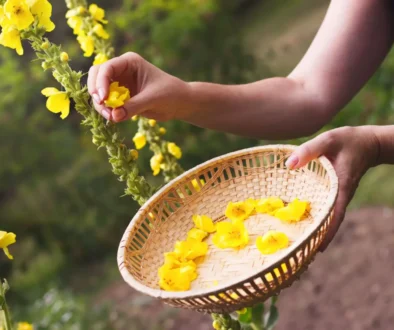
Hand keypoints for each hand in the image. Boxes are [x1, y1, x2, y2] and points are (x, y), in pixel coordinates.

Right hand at [87, 52, 190, 121]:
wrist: (180, 103)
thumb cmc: (170, 94)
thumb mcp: (153, 99)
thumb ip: (133, 106)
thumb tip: (113, 116)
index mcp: (129, 62)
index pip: (107, 68)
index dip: (100, 83)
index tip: (103, 99)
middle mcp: (121, 70)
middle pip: (96, 76)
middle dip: (96, 92)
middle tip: (104, 108)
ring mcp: (119, 83)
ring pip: (98, 90)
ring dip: (100, 104)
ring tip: (111, 117)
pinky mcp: (120, 97)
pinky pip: (106, 102)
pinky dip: (106, 110)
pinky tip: (113, 117)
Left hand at [285, 126, 379, 250]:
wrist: (368, 142)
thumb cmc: (348, 140)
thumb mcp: (328, 140)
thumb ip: (309, 150)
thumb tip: (289, 165)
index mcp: (341, 186)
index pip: (336, 214)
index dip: (328, 232)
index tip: (318, 248)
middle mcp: (341, 194)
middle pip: (330, 220)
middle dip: (318, 236)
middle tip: (301, 253)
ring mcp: (339, 194)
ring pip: (329, 216)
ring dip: (317, 228)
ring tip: (299, 242)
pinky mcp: (335, 191)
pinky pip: (326, 207)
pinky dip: (317, 216)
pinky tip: (304, 220)